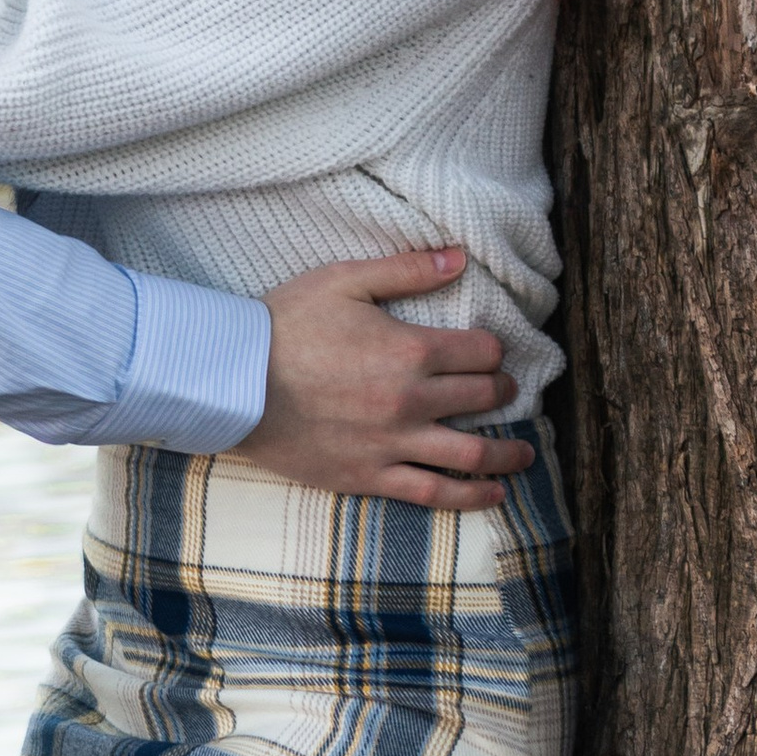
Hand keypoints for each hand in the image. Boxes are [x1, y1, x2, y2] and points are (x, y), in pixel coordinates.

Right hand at [240, 248, 531, 510]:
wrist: (232, 383)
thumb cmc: (283, 325)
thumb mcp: (343, 281)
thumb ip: (406, 270)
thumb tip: (459, 258)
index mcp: (410, 350)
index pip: (480, 350)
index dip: (492, 348)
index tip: (491, 351)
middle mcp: (412, 400)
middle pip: (482, 397)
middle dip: (503, 390)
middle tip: (506, 390)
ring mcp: (393, 444)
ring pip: (472, 454)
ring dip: (507, 452)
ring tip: (523, 452)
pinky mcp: (370, 476)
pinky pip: (434, 493)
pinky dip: (472, 497)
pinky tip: (494, 495)